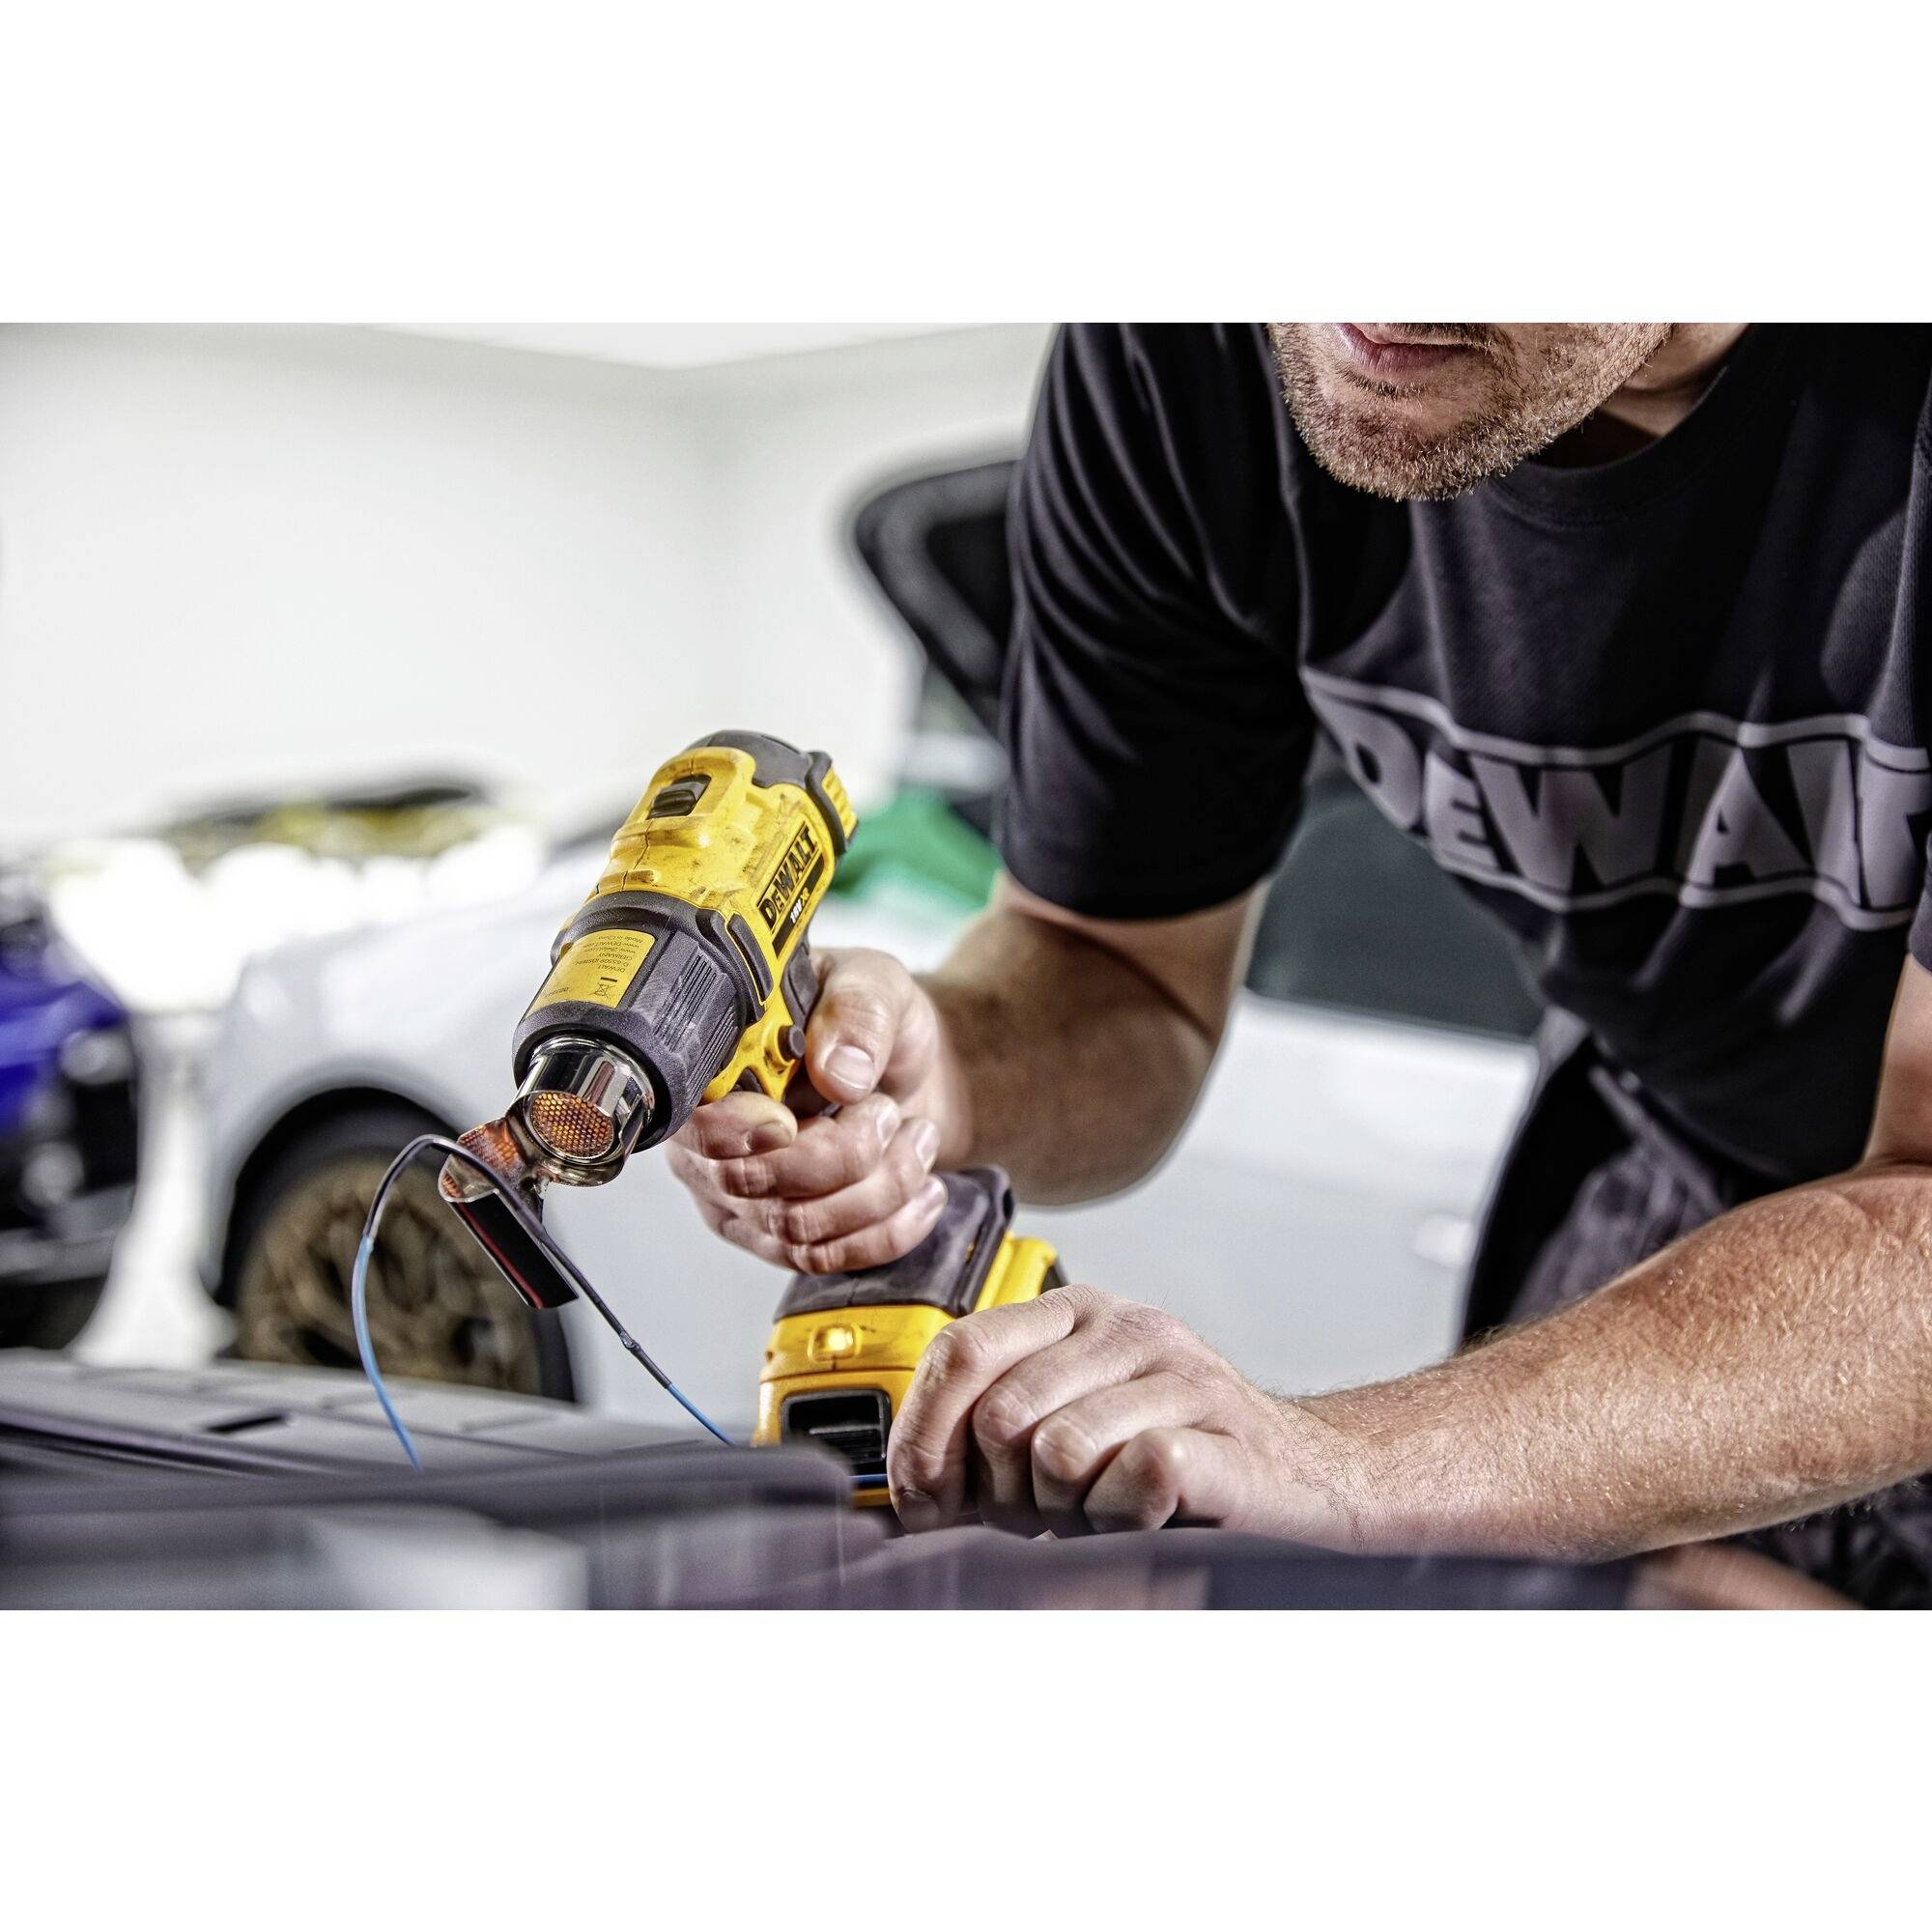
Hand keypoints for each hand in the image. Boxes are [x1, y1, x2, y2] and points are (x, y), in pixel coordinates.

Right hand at [665, 947, 958, 1273]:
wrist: (918, 1074)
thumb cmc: (876, 1025)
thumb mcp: (875, 985)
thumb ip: (857, 1012)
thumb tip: (838, 1071)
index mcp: (714, 1072)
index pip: (693, 1127)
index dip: (738, 1133)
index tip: (795, 1120)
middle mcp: (713, 1144)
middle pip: (751, 1187)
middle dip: (842, 1155)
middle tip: (886, 1109)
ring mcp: (746, 1201)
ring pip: (799, 1231)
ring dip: (879, 1187)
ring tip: (915, 1137)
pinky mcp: (788, 1241)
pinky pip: (829, 1261)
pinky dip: (891, 1229)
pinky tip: (923, 1190)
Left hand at [886, 1284, 1364, 1540]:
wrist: (1304, 1481)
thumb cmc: (1168, 1462)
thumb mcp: (1066, 1427)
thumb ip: (987, 1432)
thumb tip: (902, 1486)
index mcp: (1073, 1313)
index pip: (960, 1348)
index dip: (923, 1435)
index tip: (924, 1500)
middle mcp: (1124, 1326)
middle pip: (999, 1414)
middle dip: (1000, 1494)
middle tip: (1039, 1518)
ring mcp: (1178, 1373)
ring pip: (1058, 1450)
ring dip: (1065, 1512)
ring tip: (1097, 1513)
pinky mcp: (1222, 1430)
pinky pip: (1133, 1475)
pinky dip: (1123, 1516)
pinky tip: (1143, 1515)